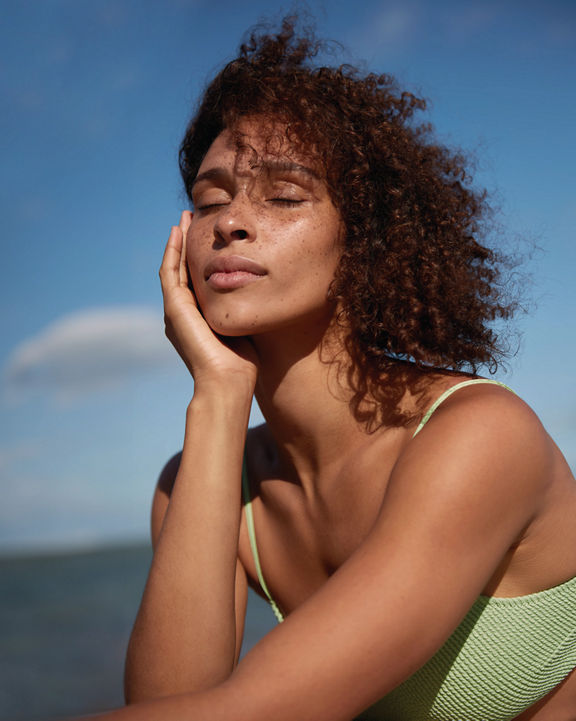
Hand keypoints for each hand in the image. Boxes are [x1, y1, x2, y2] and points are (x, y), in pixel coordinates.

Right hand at [159, 211, 258, 394]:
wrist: (228, 381)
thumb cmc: (242, 362)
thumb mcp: (243, 325)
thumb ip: (242, 308)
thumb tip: (261, 293)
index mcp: (198, 317)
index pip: (195, 279)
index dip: (199, 256)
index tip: (208, 236)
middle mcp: (182, 312)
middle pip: (181, 269)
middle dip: (185, 244)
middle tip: (190, 219)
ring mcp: (175, 310)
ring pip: (173, 267)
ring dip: (177, 242)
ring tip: (183, 219)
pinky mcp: (174, 308)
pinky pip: (170, 272)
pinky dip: (172, 251)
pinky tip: (178, 233)